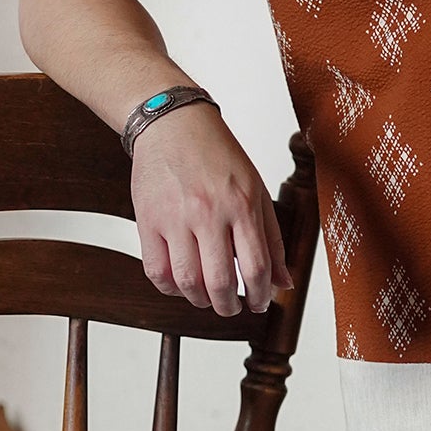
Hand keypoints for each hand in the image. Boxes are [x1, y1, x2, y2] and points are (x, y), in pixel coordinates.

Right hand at [132, 103, 294, 317]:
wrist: (172, 124)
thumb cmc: (216, 156)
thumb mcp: (256, 190)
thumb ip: (271, 239)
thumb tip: (283, 283)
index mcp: (241, 205)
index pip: (256, 267)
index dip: (260, 295)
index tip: (258, 303)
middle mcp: (208, 213)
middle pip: (220, 282)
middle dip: (229, 306)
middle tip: (232, 307)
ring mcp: (175, 218)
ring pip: (188, 282)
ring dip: (200, 300)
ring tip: (207, 297)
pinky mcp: (147, 220)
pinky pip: (157, 271)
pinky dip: (170, 287)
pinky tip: (182, 283)